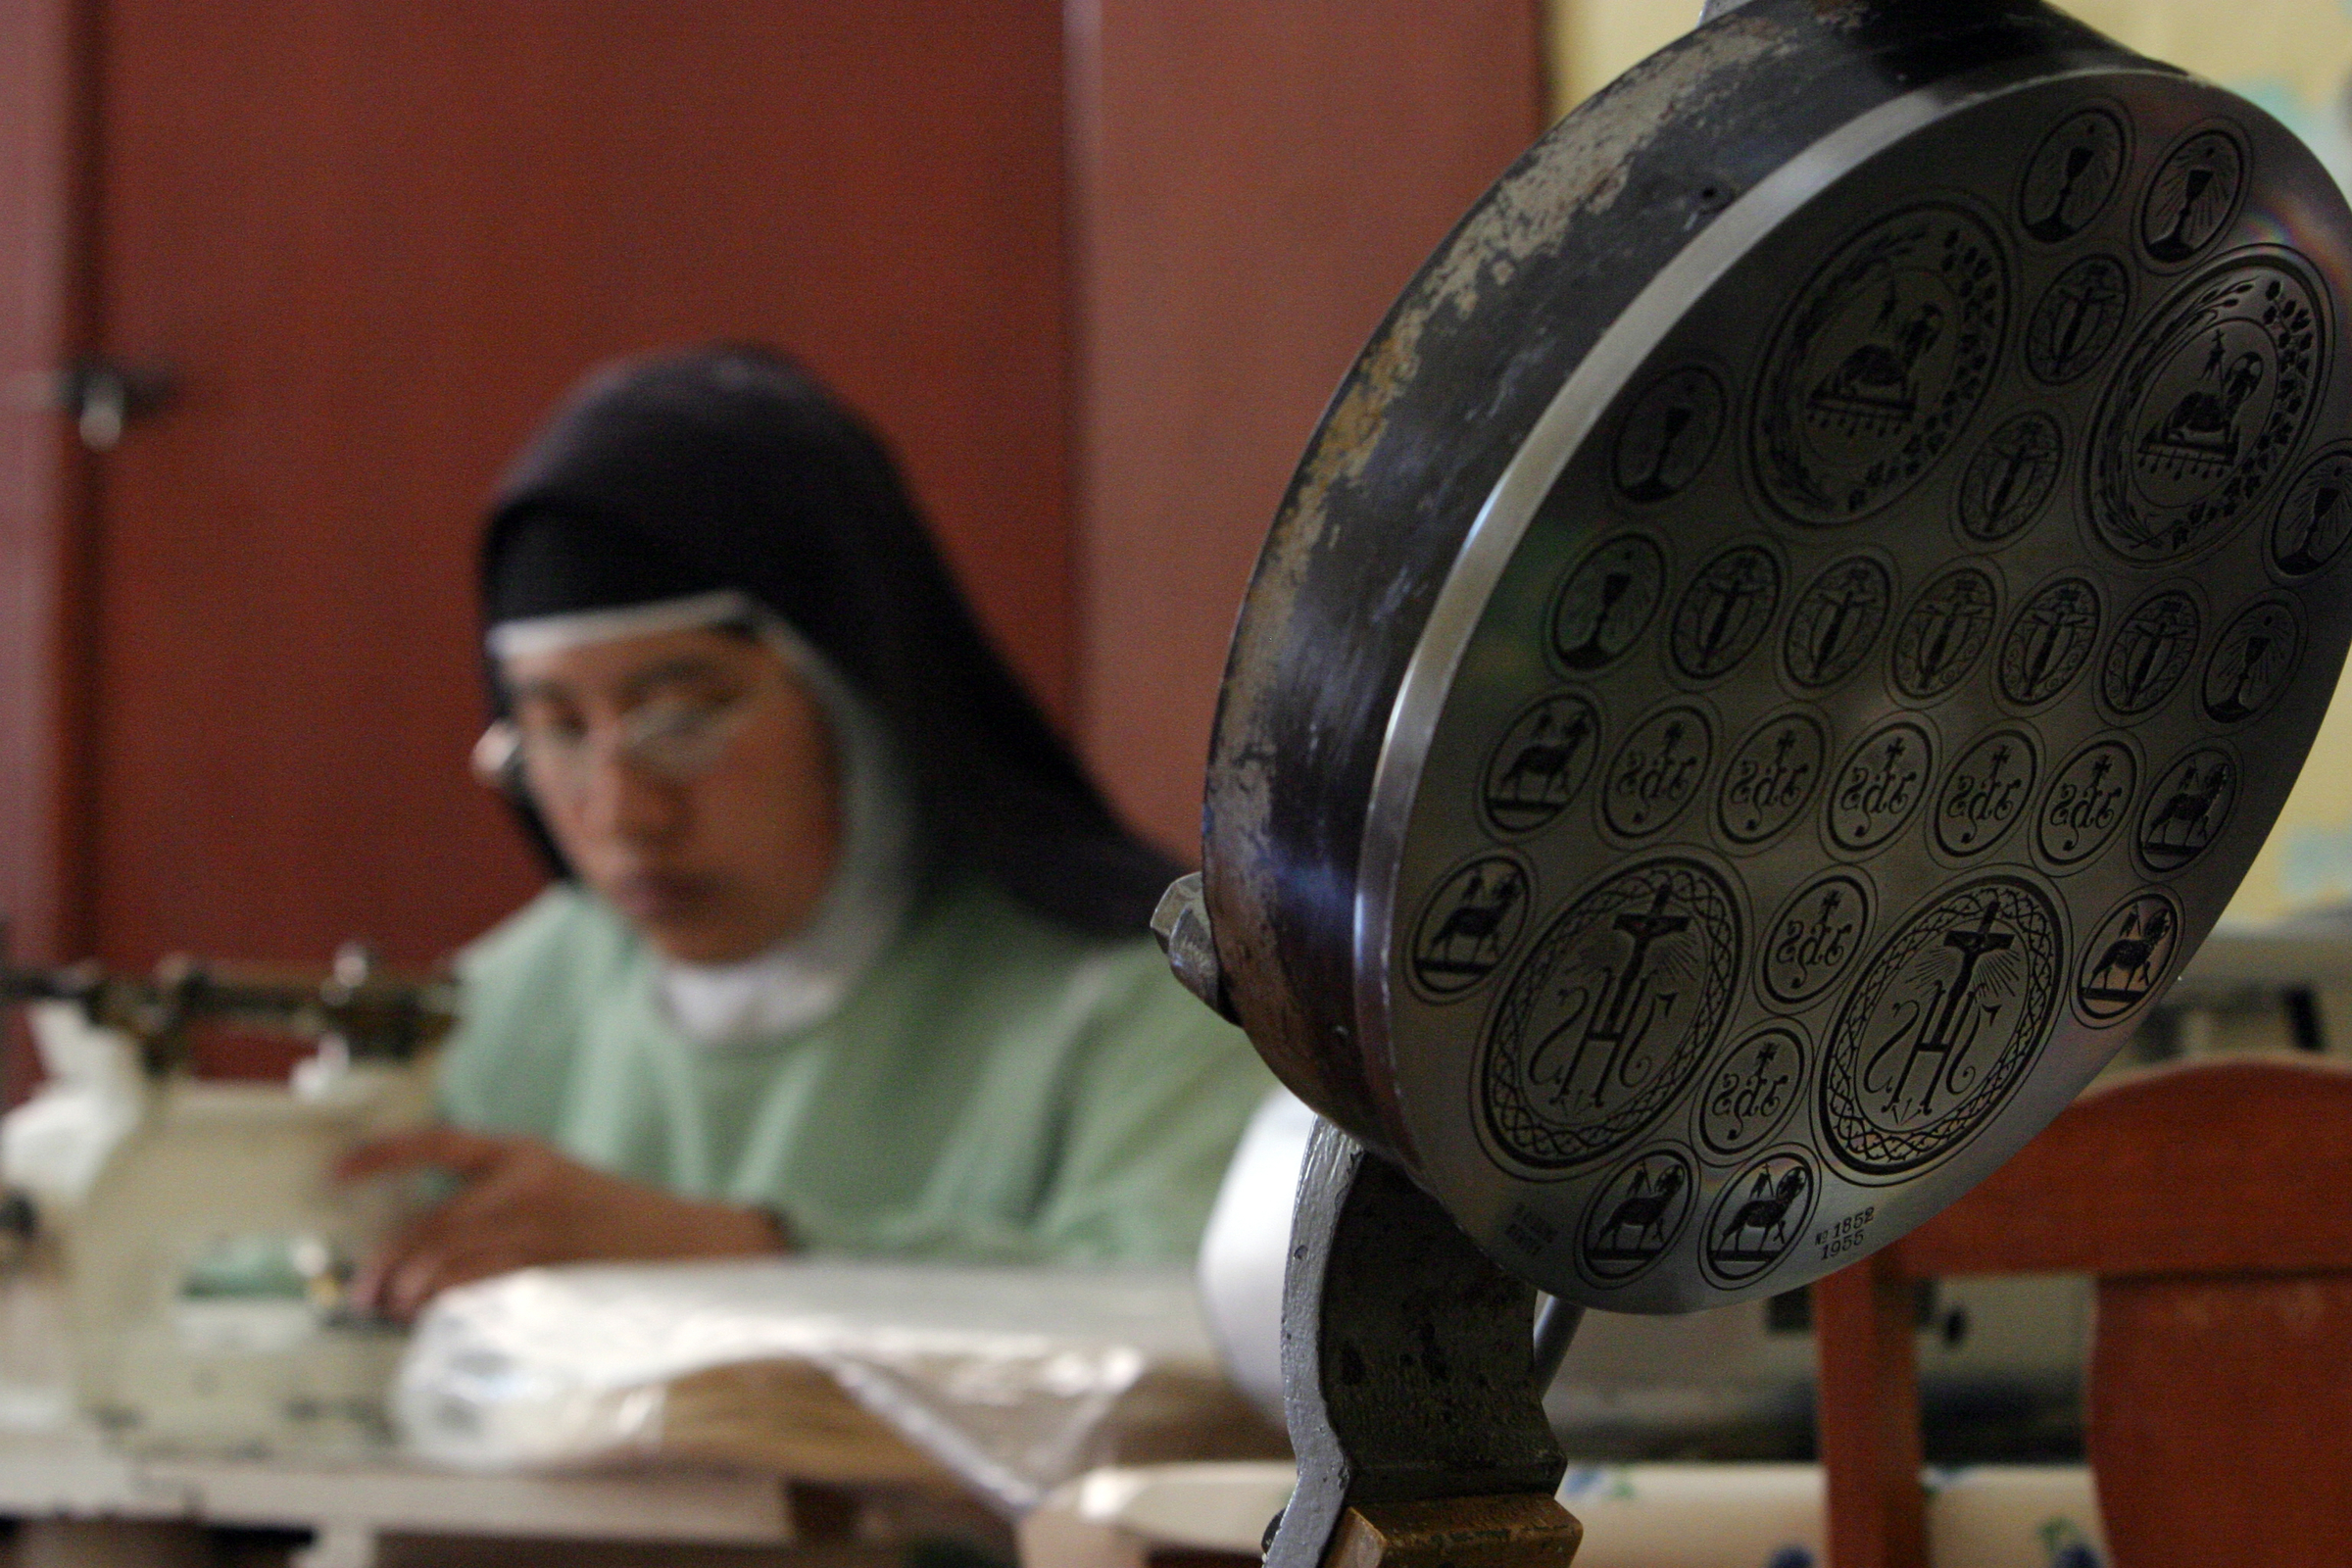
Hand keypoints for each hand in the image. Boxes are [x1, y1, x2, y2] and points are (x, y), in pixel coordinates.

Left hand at [337, 1128, 786, 1320]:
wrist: (688, 1243)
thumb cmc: (616, 1219)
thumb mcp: (558, 1183)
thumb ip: (497, 1198)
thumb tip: (421, 1242)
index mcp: (525, 1152)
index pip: (439, 1143)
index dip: (383, 1156)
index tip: (335, 1174)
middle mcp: (525, 1186)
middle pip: (428, 1223)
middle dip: (384, 1263)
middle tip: (361, 1292)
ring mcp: (537, 1233)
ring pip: (444, 1264)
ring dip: (406, 1293)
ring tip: (390, 1309)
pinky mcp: (548, 1275)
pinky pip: (477, 1294)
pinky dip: (446, 1308)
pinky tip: (434, 1318)